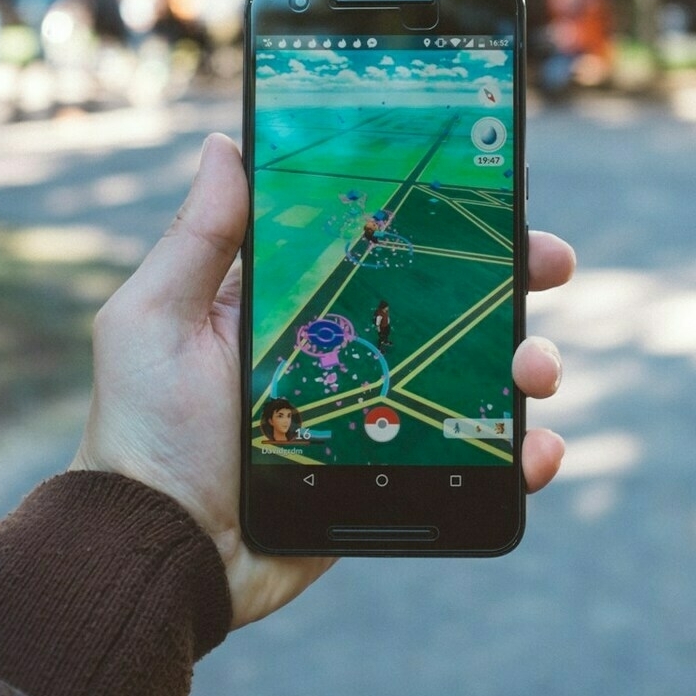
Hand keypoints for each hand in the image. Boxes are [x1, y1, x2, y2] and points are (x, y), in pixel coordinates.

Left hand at [73, 133, 575, 627]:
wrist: (163, 551)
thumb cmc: (144, 432)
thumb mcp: (155, 321)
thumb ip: (197, 239)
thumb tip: (224, 144)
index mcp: (295, 303)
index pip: (383, 242)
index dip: (441, 215)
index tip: (494, 192)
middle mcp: (346, 349)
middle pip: (449, 300)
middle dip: (511, 276)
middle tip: (550, 263)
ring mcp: (379, 413)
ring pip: (477, 375)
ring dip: (528, 360)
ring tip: (537, 371)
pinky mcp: (395, 476)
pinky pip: (475, 459)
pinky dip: (521, 454)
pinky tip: (535, 452)